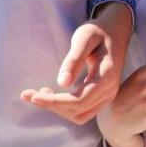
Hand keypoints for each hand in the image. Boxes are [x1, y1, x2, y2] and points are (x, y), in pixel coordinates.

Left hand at [22, 1, 133, 124]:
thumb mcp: (84, 37)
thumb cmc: (98, 31)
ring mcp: (108, 95)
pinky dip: (65, 108)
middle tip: (28, 93)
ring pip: (80, 115)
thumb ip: (74, 59)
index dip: (54, 102)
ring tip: (41, 92)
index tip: (33, 96)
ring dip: (58, 109)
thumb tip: (62, 83)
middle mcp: (110, 90)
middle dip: (51, 105)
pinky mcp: (103, 97)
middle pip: (77, 111)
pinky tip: (53, 95)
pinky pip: (83, 111)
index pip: (78, 101)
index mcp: (107, 76)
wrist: (116, 31)